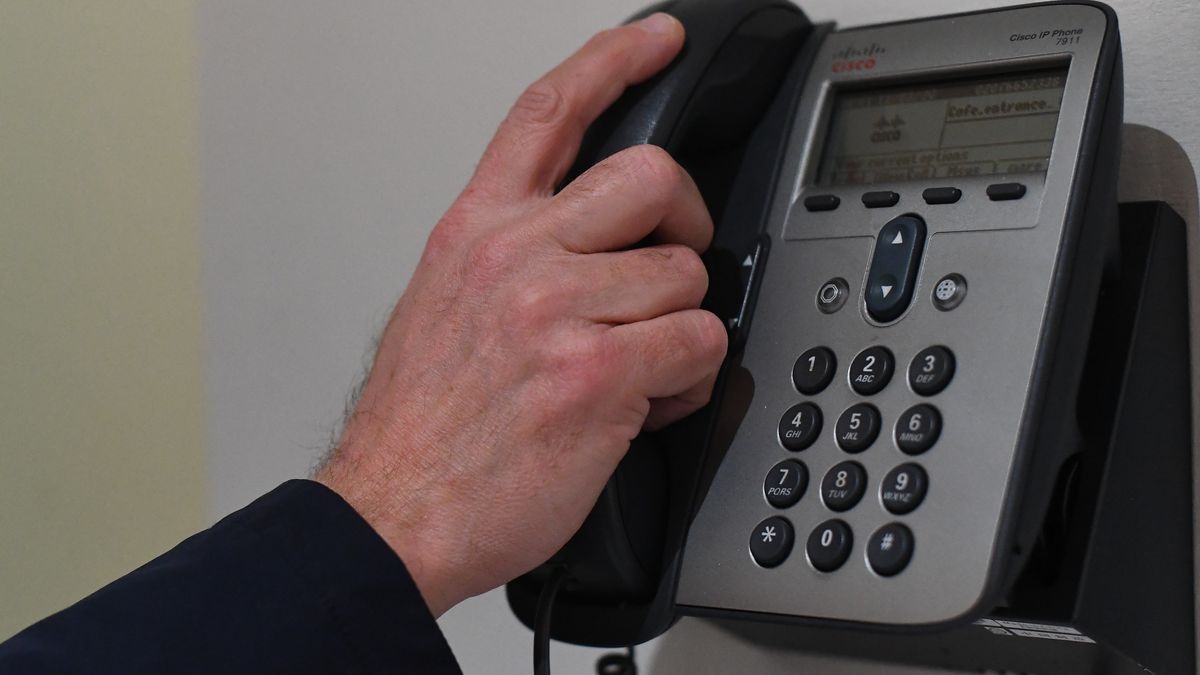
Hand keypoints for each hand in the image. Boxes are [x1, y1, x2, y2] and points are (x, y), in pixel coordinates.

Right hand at [315, 13, 725, 616]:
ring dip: (675, 324)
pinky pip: (696, 342)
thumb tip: (581, 243)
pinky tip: (644, 402)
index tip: (656, 39)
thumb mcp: (444, 305)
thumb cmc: (418, 424)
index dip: (611, 61)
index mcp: (477, 230)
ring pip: (684, 273)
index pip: (548, 113)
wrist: (395, 512)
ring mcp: (558, 310)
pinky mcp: (598, 373)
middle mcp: (516, 255)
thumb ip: (509, 256)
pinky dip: (686, 379)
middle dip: (683, 221)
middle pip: (653, 177)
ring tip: (633, 367)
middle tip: (668, 262)